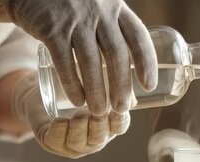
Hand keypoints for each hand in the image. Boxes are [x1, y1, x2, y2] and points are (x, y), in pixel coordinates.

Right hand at [0, 0, 157, 115]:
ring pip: (91, 62)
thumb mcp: (95, 7)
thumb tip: (127, 78)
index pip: (138, 36)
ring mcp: (74, 18)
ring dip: (97, 92)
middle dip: (122, 86)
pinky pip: (64, 62)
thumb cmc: (67, 4)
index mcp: (114, 6)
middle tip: (121, 109)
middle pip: (117, 54)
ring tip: (99, 112)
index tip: (149, 86)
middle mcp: (98, 10)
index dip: (147, 62)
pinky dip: (72, 84)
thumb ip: (110, 30)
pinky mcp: (50, 27)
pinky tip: (77, 100)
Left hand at [13, 72, 129, 158]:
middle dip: (99, 125)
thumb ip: (117, 77)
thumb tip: (133, 71)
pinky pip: (55, 141)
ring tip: (78, 115)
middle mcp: (92, 137)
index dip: (119, 120)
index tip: (116, 108)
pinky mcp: (50, 142)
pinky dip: (59, 132)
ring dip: (80, 128)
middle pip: (100, 137)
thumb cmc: (74, 81)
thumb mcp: (97, 77)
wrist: (40, 87)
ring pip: (79, 143)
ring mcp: (72, 143)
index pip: (120, 126)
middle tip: (96, 112)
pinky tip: (60, 121)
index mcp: (107, 124)